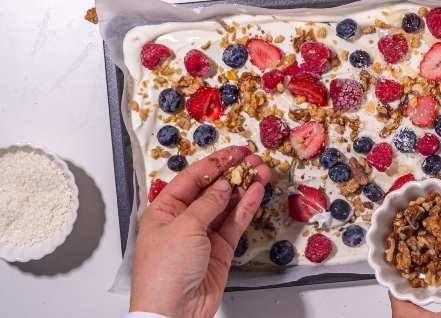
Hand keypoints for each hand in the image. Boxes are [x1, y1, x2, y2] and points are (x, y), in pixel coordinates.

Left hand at [130, 146, 270, 317]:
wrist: (174, 313)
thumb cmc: (164, 272)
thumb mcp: (183, 229)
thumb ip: (207, 204)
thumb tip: (223, 185)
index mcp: (164, 210)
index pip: (192, 179)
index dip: (214, 163)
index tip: (235, 151)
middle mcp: (184, 220)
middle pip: (213, 189)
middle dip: (233, 173)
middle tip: (254, 159)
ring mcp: (204, 234)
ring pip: (228, 204)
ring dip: (245, 187)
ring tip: (263, 171)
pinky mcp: (221, 249)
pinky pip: (236, 222)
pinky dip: (247, 206)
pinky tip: (257, 191)